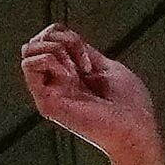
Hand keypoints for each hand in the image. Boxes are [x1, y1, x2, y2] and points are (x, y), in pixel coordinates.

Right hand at [17, 26, 164, 159]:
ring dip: (55, 48)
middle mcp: (57, 82)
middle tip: (83, 62)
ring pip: (28, 50)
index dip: (67, 35)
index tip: (89, 60)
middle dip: (60, 38)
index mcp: (72, 73)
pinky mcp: (45, 101)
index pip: (50, 39)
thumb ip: (84, 52)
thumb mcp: (107, 67)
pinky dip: (50, 60)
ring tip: (75, 70)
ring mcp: (50, 91)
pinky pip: (29, 65)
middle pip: (35, 42)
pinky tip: (70, 76)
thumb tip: (63, 37)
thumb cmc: (130, 106)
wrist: (136, 129)